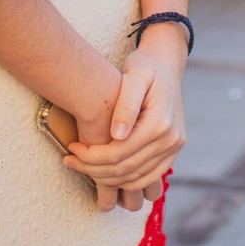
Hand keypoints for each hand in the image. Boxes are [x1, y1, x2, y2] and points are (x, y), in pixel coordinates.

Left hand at [64, 31, 187, 205]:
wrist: (167, 64)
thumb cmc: (146, 66)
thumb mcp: (135, 75)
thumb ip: (126, 104)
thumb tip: (117, 135)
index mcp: (160, 123)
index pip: (118, 153)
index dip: (91, 157)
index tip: (72, 149)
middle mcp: (171, 140)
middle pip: (125, 170)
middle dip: (93, 169)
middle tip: (71, 160)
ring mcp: (174, 148)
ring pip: (135, 180)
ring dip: (106, 179)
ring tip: (83, 166)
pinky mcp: (172, 152)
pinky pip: (147, 178)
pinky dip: (124, 180)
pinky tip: (104, 170)